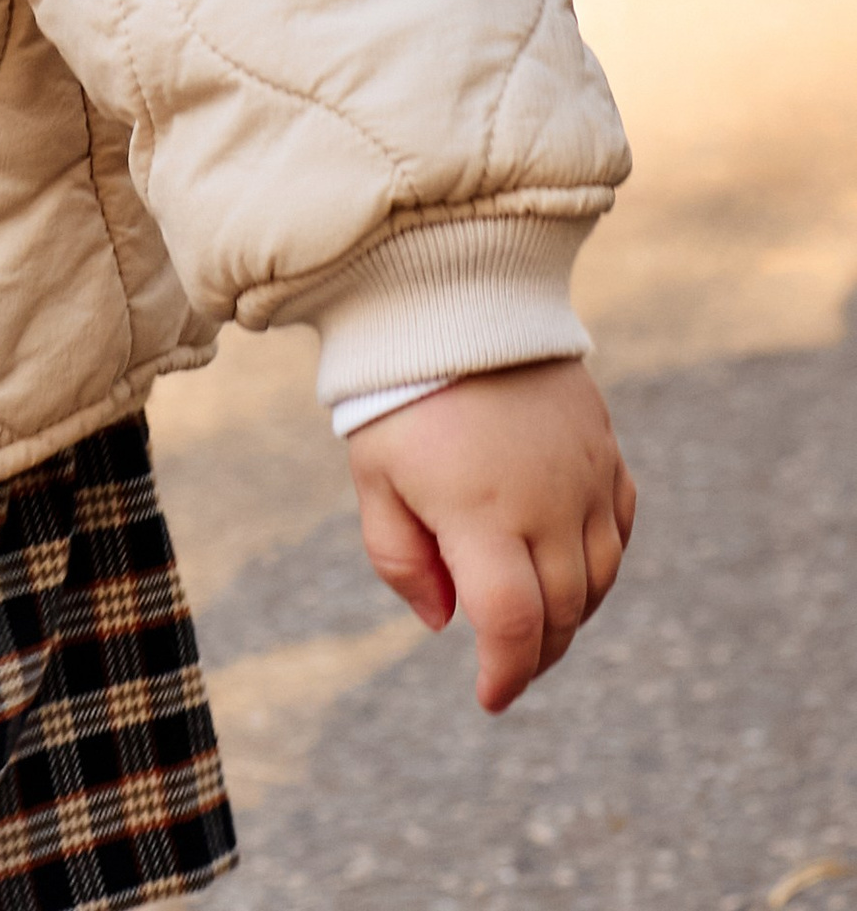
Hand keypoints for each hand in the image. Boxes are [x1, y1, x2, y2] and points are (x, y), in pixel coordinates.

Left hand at [347, 360, 634, 714]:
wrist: (450, 297)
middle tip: (506, 663)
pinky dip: (601, 563)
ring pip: (599, 578)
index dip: (506, 674)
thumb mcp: (375, 478)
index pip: (513, 624)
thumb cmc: (399, 394)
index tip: (488, 697)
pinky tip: (569, 565)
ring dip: (571, 614)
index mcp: (482, 513)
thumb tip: (447, 621)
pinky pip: (618, 528)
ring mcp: (586, 475)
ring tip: (534, 622)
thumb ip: (401, 559)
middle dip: (535, 653)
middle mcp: (547, 501)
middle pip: (561, 612)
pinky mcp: (605, 448)